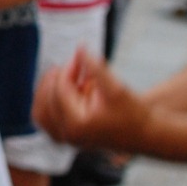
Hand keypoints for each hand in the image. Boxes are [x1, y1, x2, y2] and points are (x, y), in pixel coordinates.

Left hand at [33, 47, 148, 150]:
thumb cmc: (134, 113)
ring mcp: (65, 138)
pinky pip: (46, 119)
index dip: (68, 69)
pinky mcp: (67, 137)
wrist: (146, 135)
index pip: (60, 90)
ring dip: (48, 91)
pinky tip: (68, 90)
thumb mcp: (115, 87)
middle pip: (45, 101)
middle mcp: (67, 135)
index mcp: (77, 124)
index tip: (80, 58)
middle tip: (69, 66)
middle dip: (56, 79)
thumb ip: (95, 66)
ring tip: (64, 76)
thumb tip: (80, 46)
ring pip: (40, 112)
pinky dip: (50, 102)